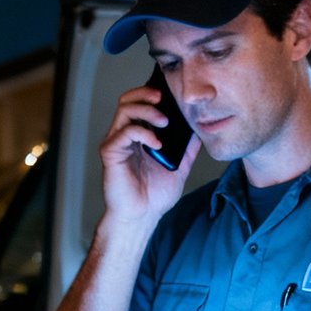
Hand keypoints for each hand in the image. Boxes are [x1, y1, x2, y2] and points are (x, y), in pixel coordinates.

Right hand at [97, 86, 200, 227]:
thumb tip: (200, 130)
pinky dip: (143, 133)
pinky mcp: (110, 152)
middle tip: (164, 99)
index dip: (151, 93)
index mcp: (138, 136)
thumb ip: (187, 148)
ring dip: (147, 110)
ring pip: (124, 110)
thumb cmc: (154, 196)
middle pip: (127, 100)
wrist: (142, 217)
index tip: (170, 94)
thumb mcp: (178, 166)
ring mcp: (116, 143)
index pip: (139, 103)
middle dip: (146, 94)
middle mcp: (124, 136)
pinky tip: (157, 144)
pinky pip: (124, 132)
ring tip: (164, 122)